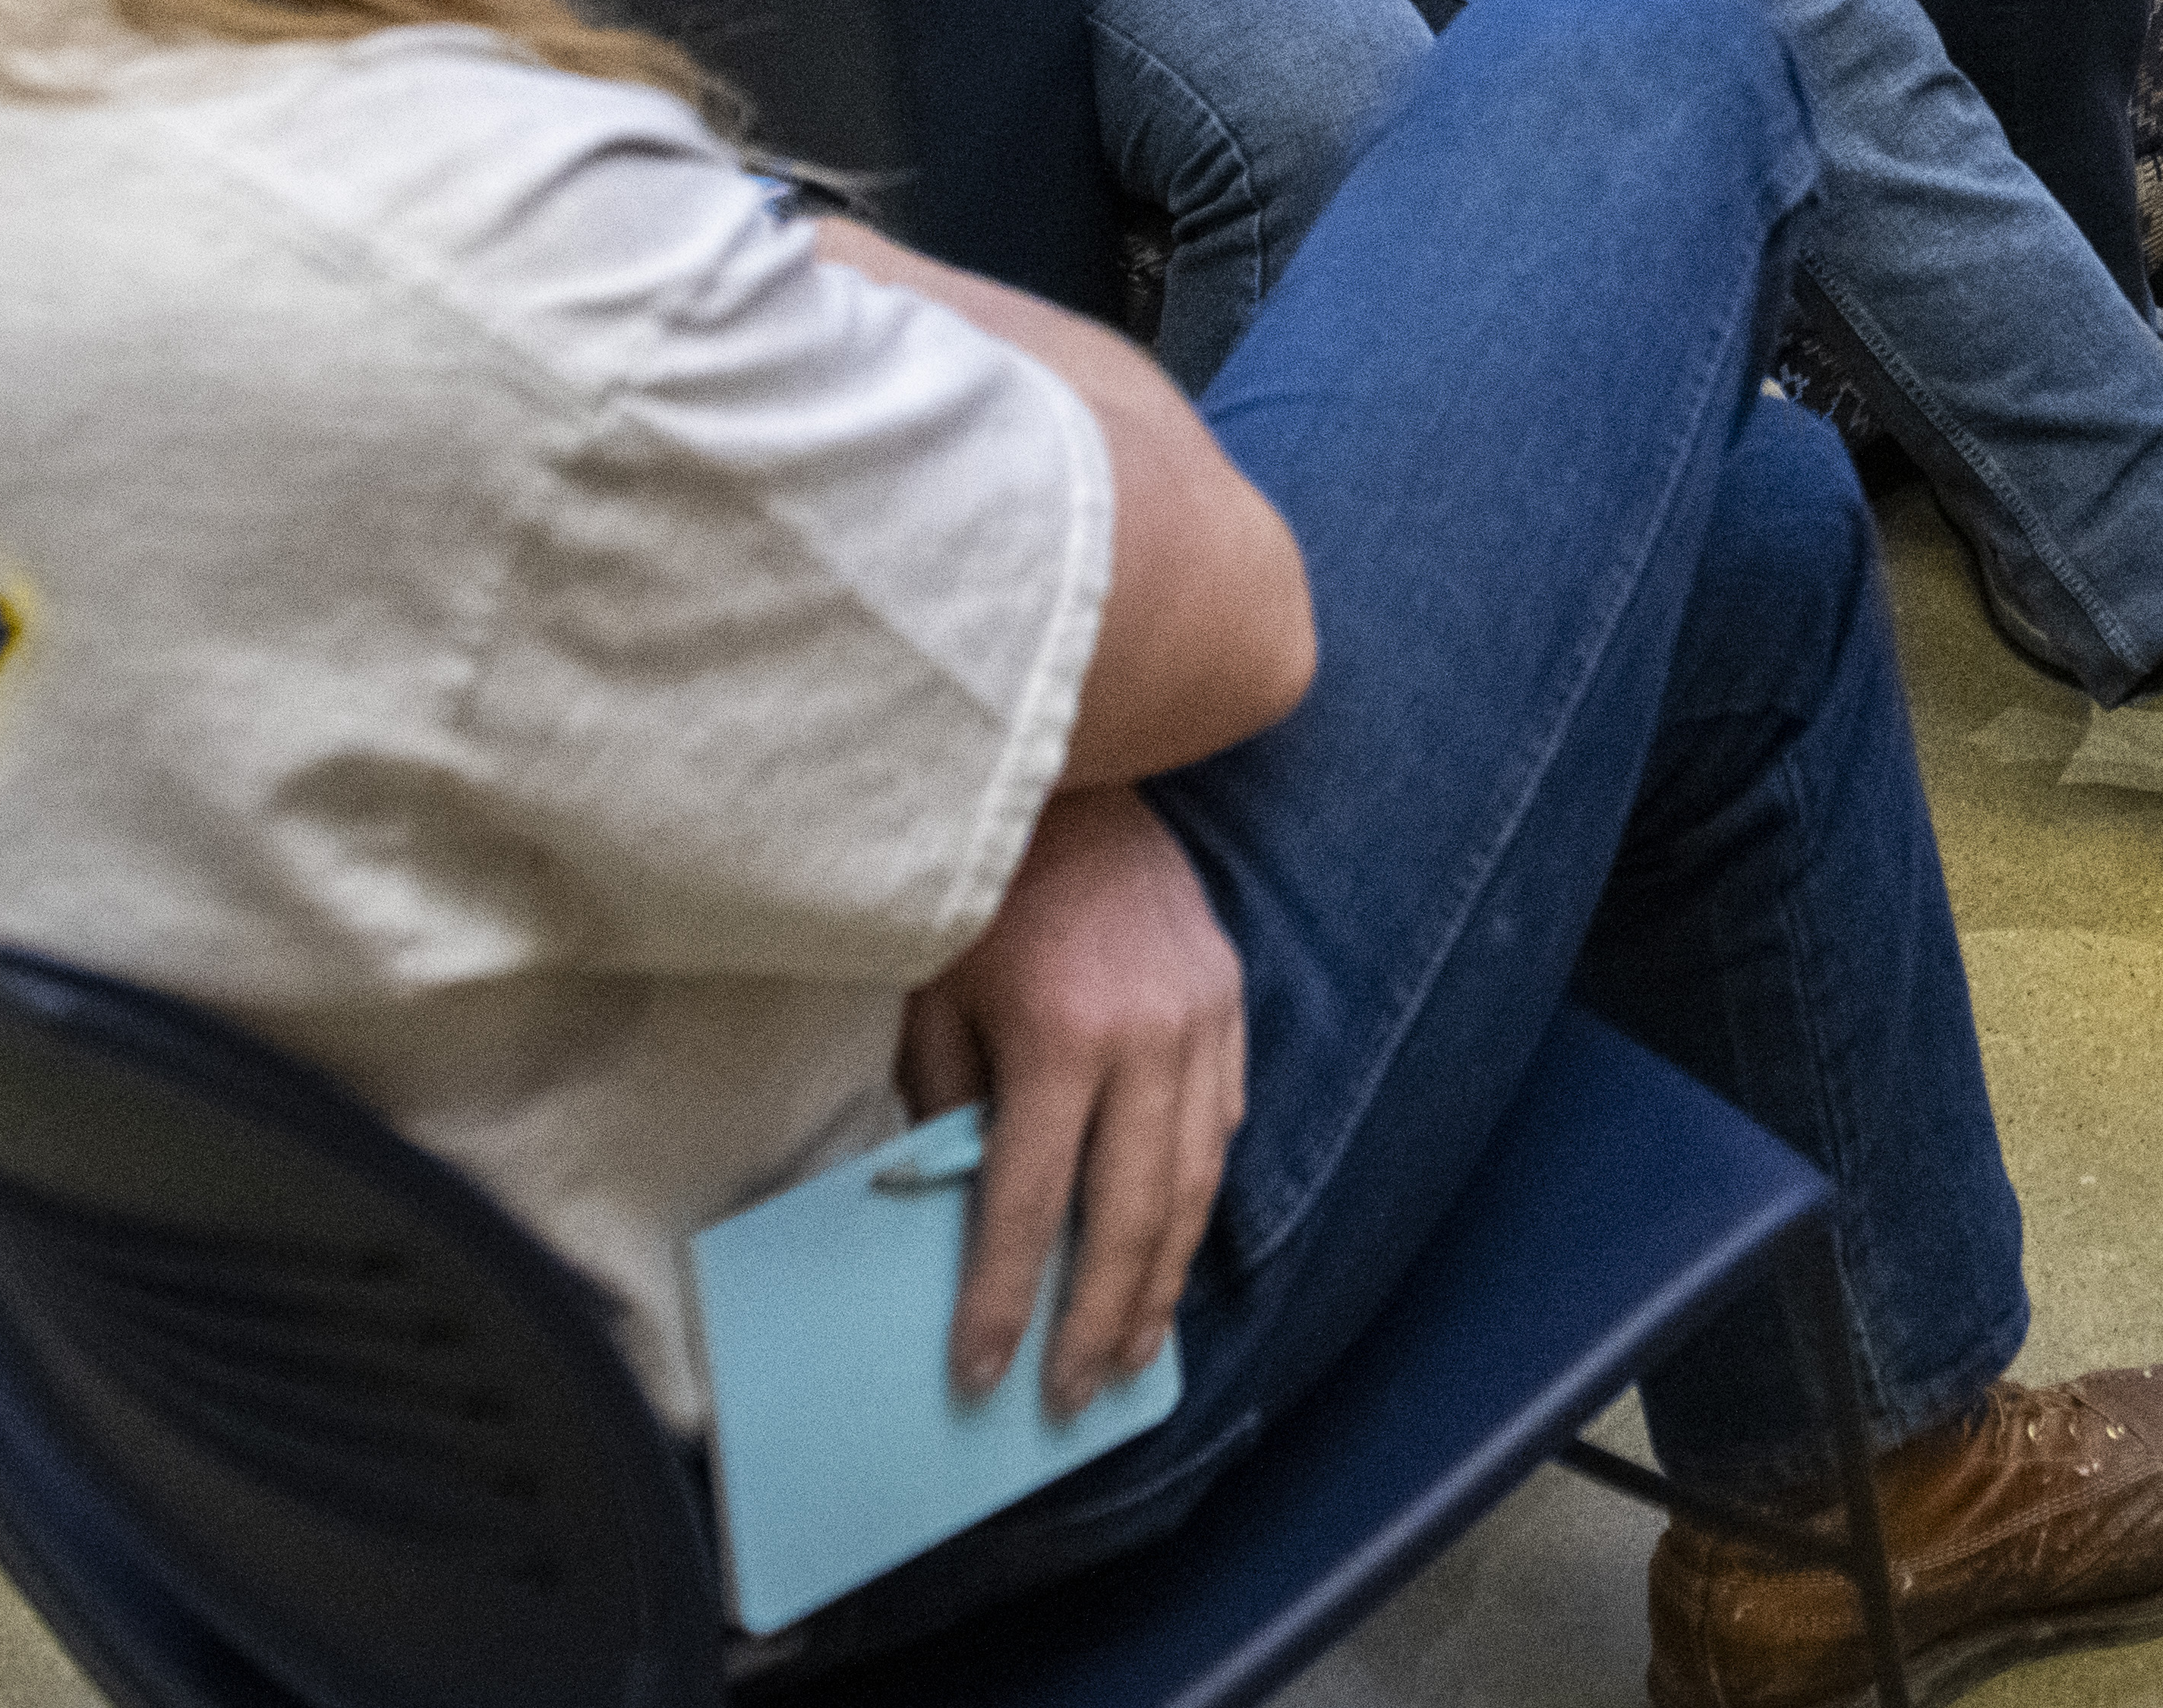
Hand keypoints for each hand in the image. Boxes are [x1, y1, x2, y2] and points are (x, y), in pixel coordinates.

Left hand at [900, 786, 1245, 1415]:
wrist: (1077, 765)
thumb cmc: (980, 883)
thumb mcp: (932, 994)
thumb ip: (946, 1107)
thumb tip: (955, 1212)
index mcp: (1059, 1036)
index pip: (1026, 1205)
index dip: (1001, 1300)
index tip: (979, 1375)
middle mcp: (1147, 1037)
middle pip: (1127, 1216)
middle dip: (1096, 1320)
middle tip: (1068, 1396)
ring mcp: (1204, 1019)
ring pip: (1192, 1183)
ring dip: (1160, 1280)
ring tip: (1130, 1354)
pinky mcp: (1230, 999)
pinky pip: (1223, 1121)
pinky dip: (1197, 1196)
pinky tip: (1171, 1248)